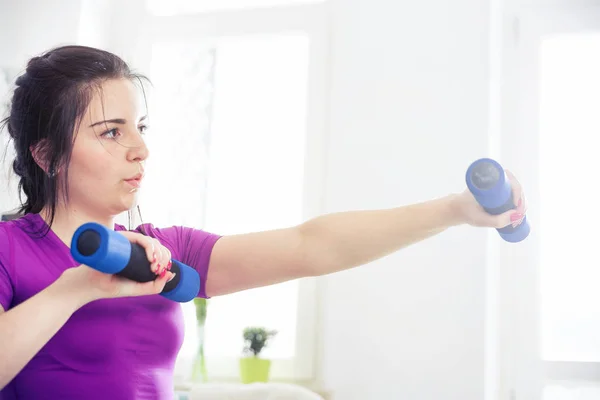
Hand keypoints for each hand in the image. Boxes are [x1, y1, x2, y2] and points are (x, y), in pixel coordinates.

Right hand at [60, 231, 174, 302]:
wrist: (87, 285)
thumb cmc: (110, 286)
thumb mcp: (137, 289)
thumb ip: (155, 286)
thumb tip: (171, 273)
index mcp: (138, 255)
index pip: (158, 250)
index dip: (165, 258)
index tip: (161, 271)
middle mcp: (133, 246)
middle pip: (156, 244)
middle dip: (163, 256)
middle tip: (157, 269)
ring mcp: (125, 241)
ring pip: (150, 240)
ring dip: (158, 252)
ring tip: (154, 265)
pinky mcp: (118, 238)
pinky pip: (138, 237)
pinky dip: (148, 245)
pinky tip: (150, 257)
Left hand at [452, 169, 526, 228]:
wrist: (454, 211)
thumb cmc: (465, 213)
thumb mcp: (480, 219)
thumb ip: (497, 221)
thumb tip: (516, 216)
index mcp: (487, 181)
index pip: (508, 178)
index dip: (517, 190)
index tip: (517, 204)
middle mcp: (491, 181)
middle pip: (513, 185)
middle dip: (521, 198)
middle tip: (520, 213)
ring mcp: (493, 188)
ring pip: (512, 191)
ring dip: (520, 201)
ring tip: (520, 214)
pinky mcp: (494, 194)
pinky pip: (509, 195)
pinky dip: (516, 202)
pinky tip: (519, 211)